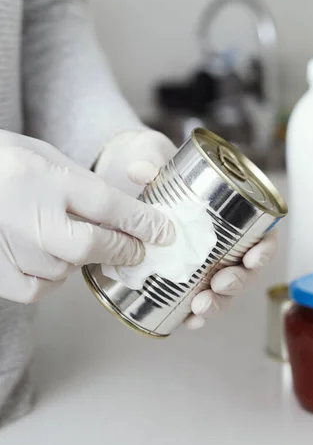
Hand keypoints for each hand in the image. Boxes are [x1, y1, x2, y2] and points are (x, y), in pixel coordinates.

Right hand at [0, 131, 173, 302]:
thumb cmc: (5, 159)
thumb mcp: (46, 156)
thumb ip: (82, 186)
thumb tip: (124, 215)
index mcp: (41, 175)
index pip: (106, 203)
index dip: (142, 221)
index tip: (164, 231)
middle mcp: (24, 212)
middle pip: (89, 245)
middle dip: (122, 250)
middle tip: (138, 250)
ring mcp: (5, 243)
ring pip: (64, 270)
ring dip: (81, 261)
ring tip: (76, 241)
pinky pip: (36, 288)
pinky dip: (52, 279)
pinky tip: (52, 261)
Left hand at [96, 129, 277, 328]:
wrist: (157, 198)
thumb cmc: (176, 186)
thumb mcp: (168, 173)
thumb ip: (154, 170)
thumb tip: (138, 171)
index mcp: (239, 221)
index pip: (264, 237)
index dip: (263, 251)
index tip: (251, 258)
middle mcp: (232, 248)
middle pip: (247, 271)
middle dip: (237, 282)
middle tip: (220, 283)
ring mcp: (215, 267)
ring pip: (227, 291)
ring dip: (218, 303)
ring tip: (201, 307)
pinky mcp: (196, 281)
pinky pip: (204, 301)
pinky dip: (198, 316)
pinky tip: (189, 322)